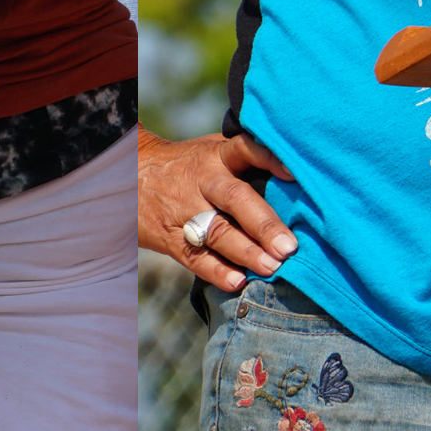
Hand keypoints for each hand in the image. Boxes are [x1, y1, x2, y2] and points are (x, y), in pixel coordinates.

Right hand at [137, 128, 298, 291]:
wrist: (130, 174)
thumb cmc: (189, 164)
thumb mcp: (212, 150)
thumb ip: (247, 161)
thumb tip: (300, 176)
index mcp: (217, 156)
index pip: (244, 149)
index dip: (268, 158)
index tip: (295, 172)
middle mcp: (204, 182)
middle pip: (234, 198)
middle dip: (262, 223)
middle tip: (287, 247)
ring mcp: (186, 211)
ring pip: (217, 232)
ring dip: (245, 252)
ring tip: (270, 268)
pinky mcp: (172, 238)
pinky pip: (195, 257)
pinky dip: (216, 271)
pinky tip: (237, 281)